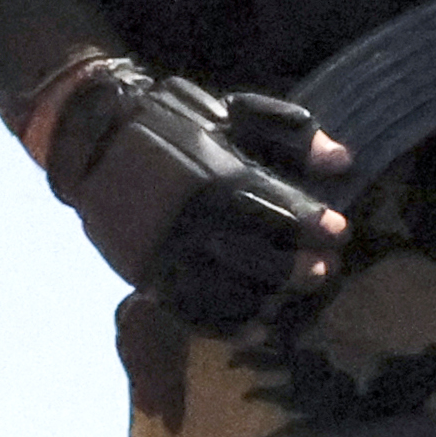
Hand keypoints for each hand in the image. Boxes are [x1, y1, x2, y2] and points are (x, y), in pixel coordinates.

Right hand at [43, 61, 350, 334]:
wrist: (93, 140)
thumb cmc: (170, 122)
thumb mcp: (230, 110)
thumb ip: (287, 132)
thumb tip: (342, 161)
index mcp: (210, 173)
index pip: (271, 206)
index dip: (309, 222)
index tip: (338, 229)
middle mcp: (188, 218)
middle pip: (253, 256)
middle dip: (292, 267)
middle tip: (321, 270)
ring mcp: (164, 251)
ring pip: (225, 291)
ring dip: (266, 298)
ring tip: (288, 297)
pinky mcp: (146, 275)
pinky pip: (192, 312)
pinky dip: (228, 325)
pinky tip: (256, 326)